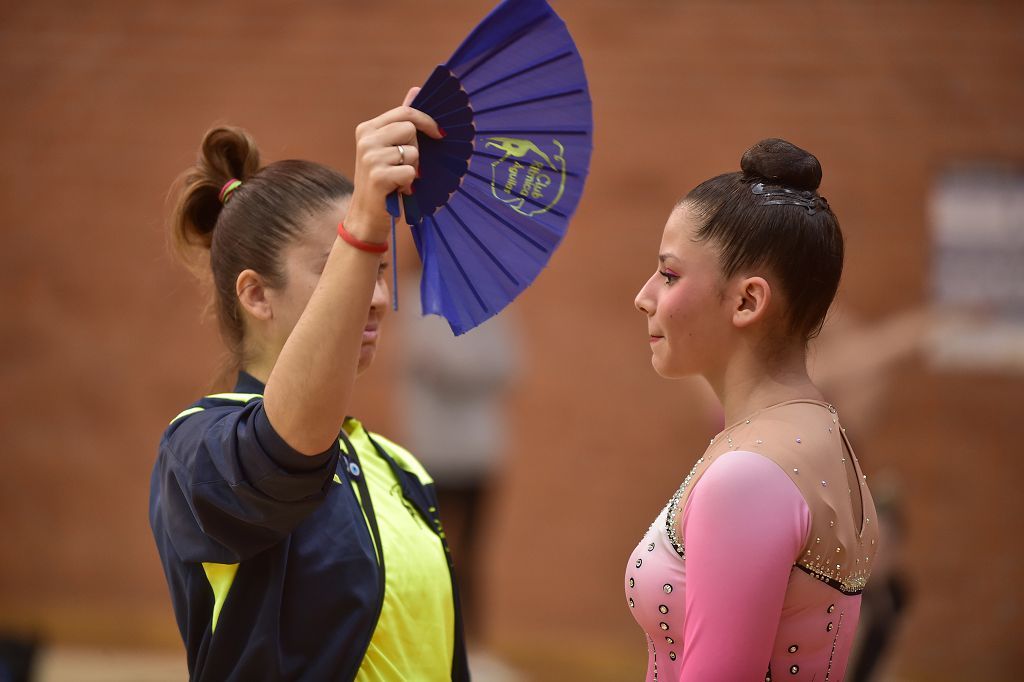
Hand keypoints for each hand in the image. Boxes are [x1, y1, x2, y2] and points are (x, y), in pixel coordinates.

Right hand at [345, 87, 442, 241]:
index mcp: (367, 128)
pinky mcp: (378, 176)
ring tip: (399, 179)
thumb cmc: (382, 180)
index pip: (405, 113)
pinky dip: (410, 183)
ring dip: (412, 169)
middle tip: (405, 165)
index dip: (426, 121)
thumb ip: (402, 120)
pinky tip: (398, 189)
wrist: (366, 215)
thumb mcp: (389, 148)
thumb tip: (416, 90)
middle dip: (416, 149)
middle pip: (410, 130)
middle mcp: (366, 139)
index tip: (440, 134)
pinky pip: (410, 172)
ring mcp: (370, 157)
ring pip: (413, 152)